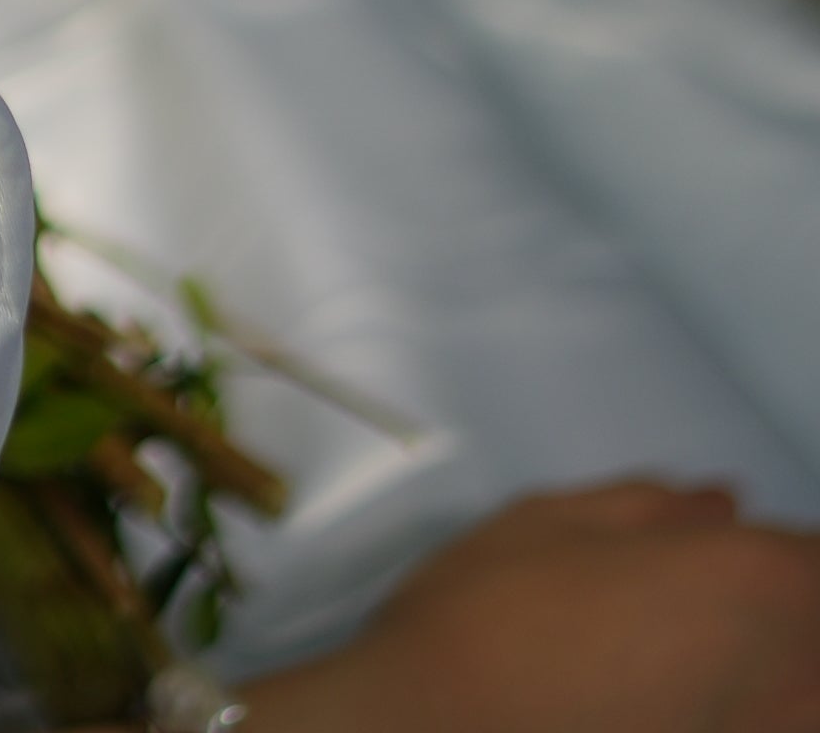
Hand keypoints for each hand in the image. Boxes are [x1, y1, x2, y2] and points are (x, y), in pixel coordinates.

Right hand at [246, 484, 819, 732]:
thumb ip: (656, 508)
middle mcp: (784, 674)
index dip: (784, 559)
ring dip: (777, 679)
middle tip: (713, 610)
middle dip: (787, 617)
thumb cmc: (491, 614)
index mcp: (755, 583)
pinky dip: (743, 714)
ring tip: (690, 661)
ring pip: (805, 699)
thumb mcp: (556, 520)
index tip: (743, 559)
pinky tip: (676, 706)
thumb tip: (721, 506)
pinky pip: (759, 729)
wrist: (434, 731)